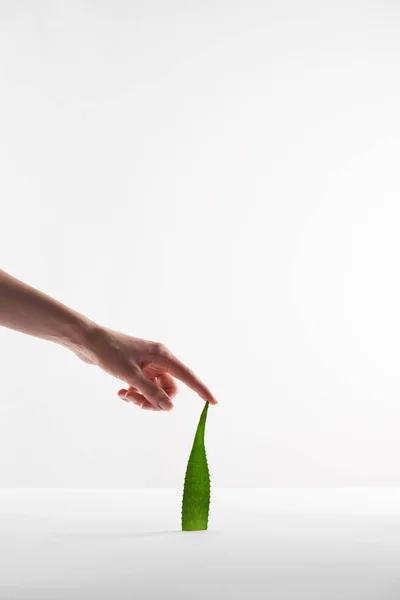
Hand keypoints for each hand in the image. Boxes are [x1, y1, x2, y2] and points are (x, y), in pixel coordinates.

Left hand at [81, 326, 216, 411]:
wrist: (88, 341)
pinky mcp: (138, 369)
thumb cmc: (110, 353)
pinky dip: (135, 393)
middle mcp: (159, 360)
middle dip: (155, 400)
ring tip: (125, 396)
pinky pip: (145, 388)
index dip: (201, 389)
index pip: (188, 376)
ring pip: (156, 391)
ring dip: (143, 398)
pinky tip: (121, 392)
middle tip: (137, 403)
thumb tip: (169, 407)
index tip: (213, 402)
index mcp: (163, 356)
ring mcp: (148, 365)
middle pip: (170, 389)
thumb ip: (151, 392)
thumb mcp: (131, 375)